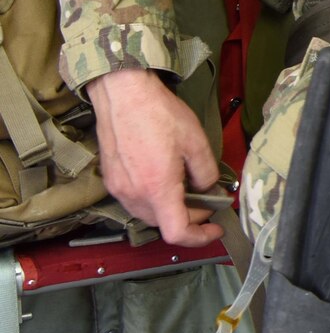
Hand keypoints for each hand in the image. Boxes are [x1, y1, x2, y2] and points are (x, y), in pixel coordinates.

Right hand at [85, 69, 221, 248]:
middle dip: (188, 218)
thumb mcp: (196, 141)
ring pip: (148, 214)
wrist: (123, 95)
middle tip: (206, 202)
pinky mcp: (111, 180)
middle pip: (163, 224)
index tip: (214, 229)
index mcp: (157, 188)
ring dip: (170, 209)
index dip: (199, 237)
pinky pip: (135, 200)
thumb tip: (207, 188)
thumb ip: (206, 172)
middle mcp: (134, 194)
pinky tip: (165, 179)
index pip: (177, 232)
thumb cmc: (158, 114)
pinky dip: (154, 199)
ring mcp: (119, 189)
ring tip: (187, 189)